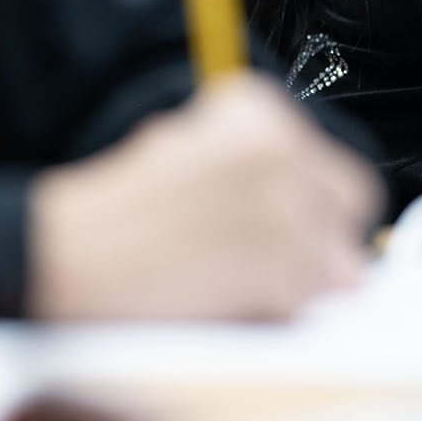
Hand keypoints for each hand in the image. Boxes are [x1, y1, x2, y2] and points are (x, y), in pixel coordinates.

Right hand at [27, 75, 382, 320]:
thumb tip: (311, 210)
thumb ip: (251, 166)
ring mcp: (287, 210)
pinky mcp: (281, 272)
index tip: (281, 214)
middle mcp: (282, 150)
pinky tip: (237, 302)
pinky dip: (285, 310)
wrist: (71, 255)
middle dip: (323, 230)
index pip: (326, 153)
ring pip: (338, 255)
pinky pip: (314, 299)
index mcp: (257, 110)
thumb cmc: (114, 211)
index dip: (309, 194)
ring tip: (242, 282)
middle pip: (350, 198)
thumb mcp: (183, 149)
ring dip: (303, 275)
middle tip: (278, 255)